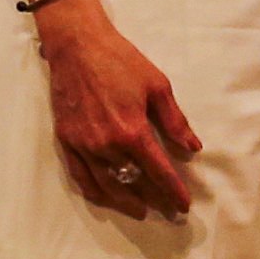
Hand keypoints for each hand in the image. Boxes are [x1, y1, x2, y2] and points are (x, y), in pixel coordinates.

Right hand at [35, 0, 200, 219]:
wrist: (77, 47)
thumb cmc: (121, 61)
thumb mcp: (157, 86)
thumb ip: (175, 121)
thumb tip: (193, 147)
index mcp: (132, 131)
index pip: (158, 171)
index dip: (173, 190)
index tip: (184, 205)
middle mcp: (106, 144)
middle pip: (133, 183)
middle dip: (154, 200)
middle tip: (167, 211)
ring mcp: (83, 145)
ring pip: (106, 186)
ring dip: (125, 202)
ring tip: (141, 211)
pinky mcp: (67, 141)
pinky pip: (80, 176)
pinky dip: (95, 192)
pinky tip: (107, 197)